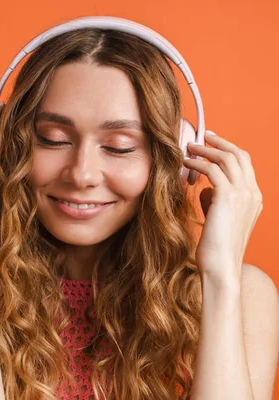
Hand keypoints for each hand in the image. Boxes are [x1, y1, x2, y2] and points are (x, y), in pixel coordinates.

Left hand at [182, 131, 262, 284]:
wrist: (221, 267)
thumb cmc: (216, 248)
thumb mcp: (218, 219)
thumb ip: (215, 202)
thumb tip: (204, 189)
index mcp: (254, 199)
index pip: (245, 165)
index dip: (228, 151)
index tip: (212, 143)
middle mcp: (253, 194)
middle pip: (240, 156)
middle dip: (220, 143)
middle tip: (203, 136)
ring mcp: (243, 194)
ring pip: (227, 159)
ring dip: (206, 150)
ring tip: (189, 147)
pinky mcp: (228, 197)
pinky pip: (212, 170)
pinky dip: (198, 163)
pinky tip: (185, 163)